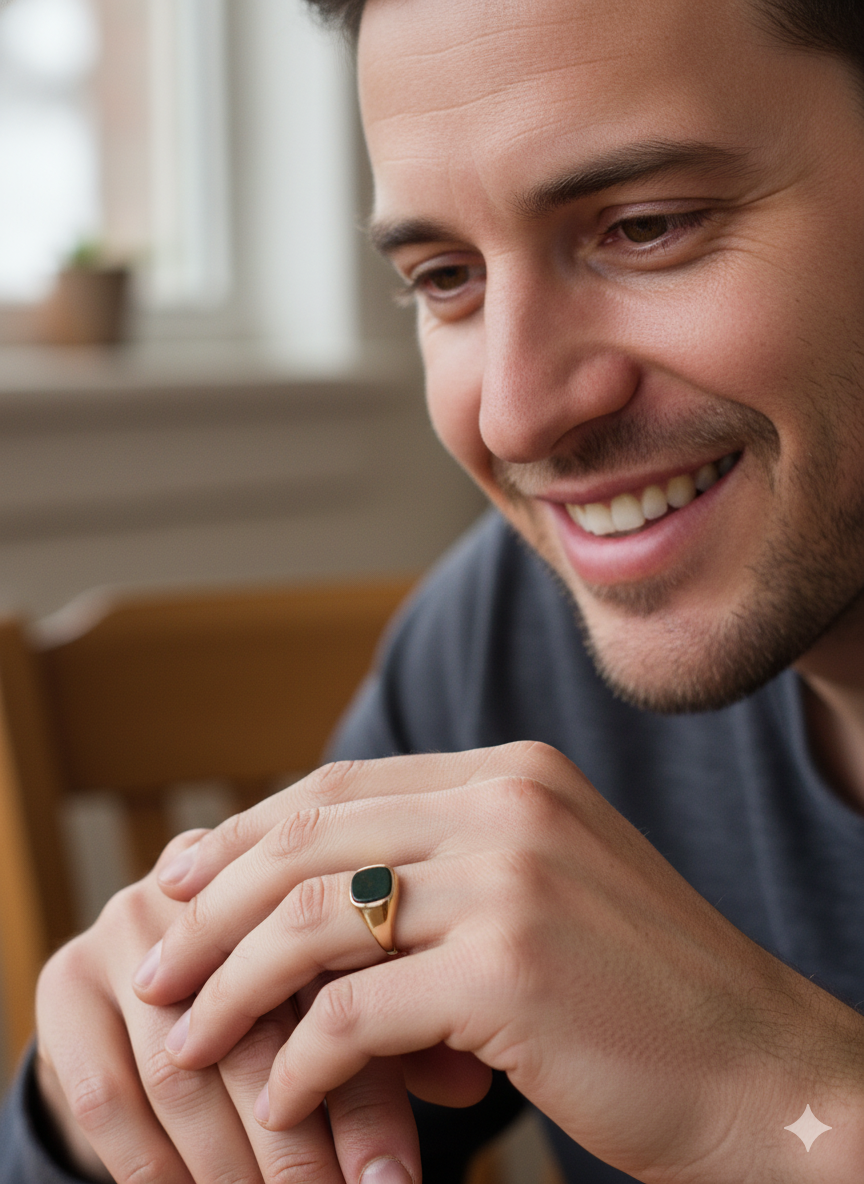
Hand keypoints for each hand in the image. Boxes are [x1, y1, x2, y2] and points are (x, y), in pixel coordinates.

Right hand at [36, 830, 420, 1183]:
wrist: (173, 990)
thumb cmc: (292, 995)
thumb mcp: (351, 1000)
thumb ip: (405, 1029)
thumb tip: (471, 1078)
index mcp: (281, 867)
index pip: (326, 972)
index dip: (363, 1081)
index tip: (397, 1180)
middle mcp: (200, 882)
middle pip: (256, 1019)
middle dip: (302, 1139)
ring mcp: (123, 922)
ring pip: (179, 1069)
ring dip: (234, 1166)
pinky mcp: (64, 980)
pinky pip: (106, 1096)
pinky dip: (152, 1171)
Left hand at [140, 743, 863, 1182]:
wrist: (757, 1066)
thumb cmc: (640, 993)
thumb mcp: (538, 893)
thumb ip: (441, 868)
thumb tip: (309, 896)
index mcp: (512, 774)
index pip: (338, 786)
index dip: (244, 834)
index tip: (179, 883)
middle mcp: (507, 804)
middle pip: (308, 838)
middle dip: (212, 907)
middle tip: (156, 968)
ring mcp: (511, 878)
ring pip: (314, 921)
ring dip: (232, 986)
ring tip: (185, 1040)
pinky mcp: (509, 970)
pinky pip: (355, 1014)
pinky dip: (300, 1062)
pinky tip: (280, 1101)